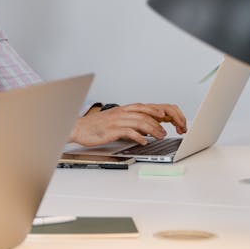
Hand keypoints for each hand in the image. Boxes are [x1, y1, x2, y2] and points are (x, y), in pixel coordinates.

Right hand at [70, 103, 187, 147]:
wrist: (78, 128)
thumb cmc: (97, 126)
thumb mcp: (116, 121)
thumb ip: (131, 122)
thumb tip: (148, 128)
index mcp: (125, 109)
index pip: (147, 107)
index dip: (160, 111)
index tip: (171, 118)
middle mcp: (122, 112)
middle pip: (147, 112)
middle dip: (161, 120)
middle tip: (170, 129)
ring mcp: (117, 120)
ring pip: (140, 121)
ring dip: (153, 129)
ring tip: (161, 136)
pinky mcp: (112, 130)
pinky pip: (129, 131)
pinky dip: (139, 136)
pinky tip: (144, 141)